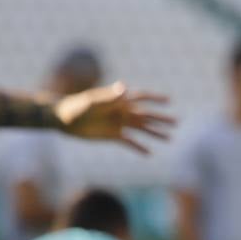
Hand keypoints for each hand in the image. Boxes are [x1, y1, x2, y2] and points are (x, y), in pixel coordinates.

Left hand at [54, 81, 174, 152]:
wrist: (63, 119)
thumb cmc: (77, 106)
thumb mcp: (93, 100)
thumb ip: (110, 95)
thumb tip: (124, 87)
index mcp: (120, 101)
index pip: (142, 98)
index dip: (155, 99)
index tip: (168, 101)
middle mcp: (123, 112)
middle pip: (147, 116)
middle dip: (161, 119)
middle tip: (177, 122)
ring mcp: (119, 124)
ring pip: (142, 129)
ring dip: (155, 133)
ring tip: (170, 138)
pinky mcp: (113, 135)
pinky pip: (130, 142)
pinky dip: (139, 147)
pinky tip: (149, 153)